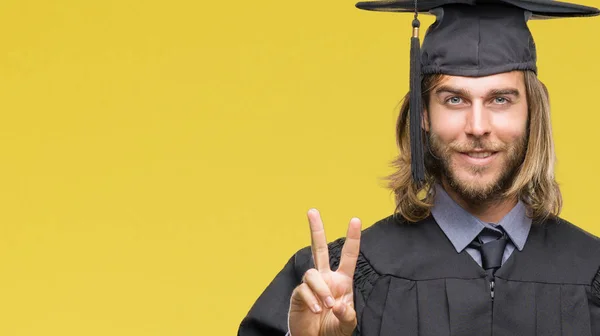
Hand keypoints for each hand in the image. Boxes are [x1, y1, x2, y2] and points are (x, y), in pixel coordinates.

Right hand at [288, 209, 361, 335]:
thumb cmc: (334, 329)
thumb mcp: (347, 324)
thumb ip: (347, 315)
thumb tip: (337, 305)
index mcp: (342, 281)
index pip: (348, 256)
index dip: (352, 238)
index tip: (355, 219)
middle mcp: (326, 278)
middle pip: (319, 249)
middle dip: (316, 230)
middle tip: (312, 211)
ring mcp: (312, 285)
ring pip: (312, 273)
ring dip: (321, 289)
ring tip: (326, 306)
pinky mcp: (299, 294)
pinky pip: (303, 290)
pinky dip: (312, 300)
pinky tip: (316, 311)